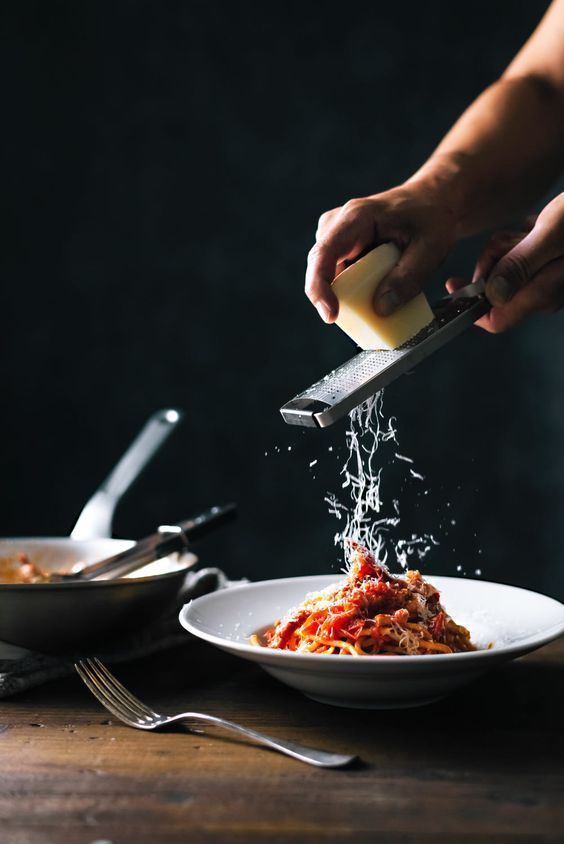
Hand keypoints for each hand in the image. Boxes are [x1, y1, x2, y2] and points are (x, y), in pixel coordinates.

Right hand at [305, 184, 456, 322]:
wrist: (433, 201)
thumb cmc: (432, 217)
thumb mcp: (430, 248)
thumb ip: (408, 278)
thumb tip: (381, 308)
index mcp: (356, 218)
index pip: (324, 254)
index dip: (319, 287)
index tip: (331, 315)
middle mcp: (339, 225)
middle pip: (321, 268)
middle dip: (335, 297)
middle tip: (368, 316)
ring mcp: (339, 237)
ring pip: (329, 275)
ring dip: (349, 294)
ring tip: (383, 294)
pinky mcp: (344, 249)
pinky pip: (340, 276)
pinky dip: (355, 291)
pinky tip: (379, 291)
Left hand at [446, 193, 563, 332]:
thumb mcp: (551, 234)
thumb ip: (521, 264)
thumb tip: (492, 295)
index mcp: (544, 292)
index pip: (496, 321)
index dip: (471, 308)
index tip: (453, 287)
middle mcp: (546, 294)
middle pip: (498, 292)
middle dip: (492, 265)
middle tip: (510, 239)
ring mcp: (551, 281)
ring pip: (509, 272)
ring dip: (508, 249)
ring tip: (527, 229)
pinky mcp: (553, 266)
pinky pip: (524, 259)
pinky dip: (522, 242)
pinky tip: (535, 227)